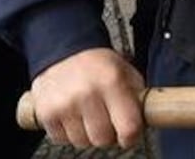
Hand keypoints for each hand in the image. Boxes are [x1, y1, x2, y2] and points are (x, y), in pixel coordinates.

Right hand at [29, 47, 144, 149]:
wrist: (63, 53)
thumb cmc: (97, 64)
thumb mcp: (126, 71)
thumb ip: (138, 96)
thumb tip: (147, 119)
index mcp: (111, 81)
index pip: (128, 127)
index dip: (131, 136)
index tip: (130, 135)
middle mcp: (87, 94)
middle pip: (103, 139)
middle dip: (109, 134)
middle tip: (109, 122)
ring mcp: (64, 105)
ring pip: (82, 142)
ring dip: (88, 134)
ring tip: (90, 116)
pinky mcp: (46, 113)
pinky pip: (62, 139)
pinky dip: (70, 132)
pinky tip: (74, 116)